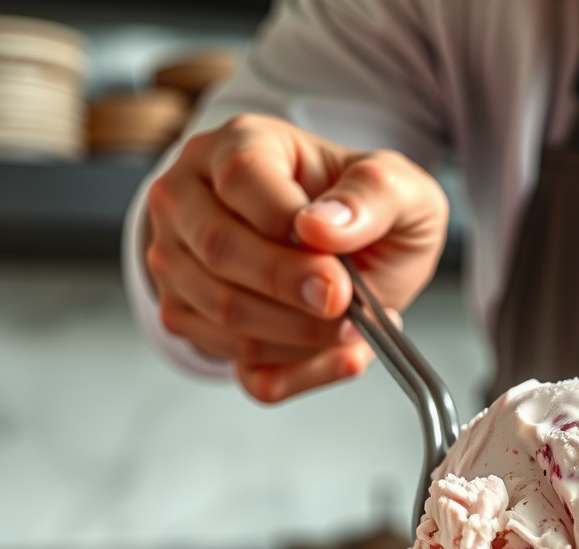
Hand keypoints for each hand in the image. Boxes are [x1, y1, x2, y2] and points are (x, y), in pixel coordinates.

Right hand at [143, 114, 448, 402]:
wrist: (353, 249)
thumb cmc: (364, 210)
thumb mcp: (399, 187)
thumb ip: (372, 195)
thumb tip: (320, 226)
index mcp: (237, 146)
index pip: (243, 179)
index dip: (290, 230)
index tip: (339, 270)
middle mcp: (190, 198)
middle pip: (220, 251)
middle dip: (293, 292)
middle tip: (348, 306)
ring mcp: (179, 262)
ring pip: (223, 315)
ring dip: (300, 337)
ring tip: (356, 325)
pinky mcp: (193, 321)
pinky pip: (239, 365)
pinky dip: (299, 372)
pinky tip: (340, 354)